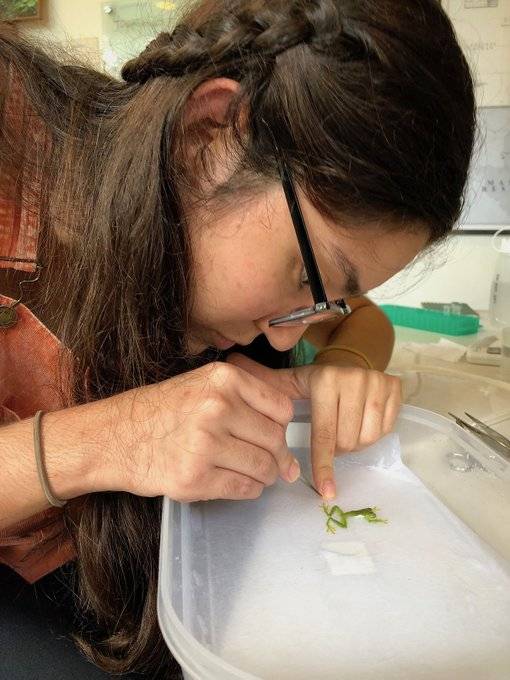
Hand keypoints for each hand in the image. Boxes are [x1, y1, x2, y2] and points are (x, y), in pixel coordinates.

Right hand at [95, 362, 299, 501]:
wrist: (112, 437)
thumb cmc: (160, 411)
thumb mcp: (201, 384)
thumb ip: (244, 399)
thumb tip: (287, 434)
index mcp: (223, 378)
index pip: (280, 407)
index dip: (281, 426)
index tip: (275, 437)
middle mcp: (217, 407)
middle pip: (275, 439)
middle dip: (278, 457)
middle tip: (273, 464)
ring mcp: (205, 443)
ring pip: (262, 466)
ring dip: (265, 476)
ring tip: (255, 475)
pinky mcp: (195, 477)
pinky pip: (243, 488)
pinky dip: (248, 491)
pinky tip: (239, 484)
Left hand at [226, 354, 401, 499]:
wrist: (353, 358)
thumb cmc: (318, 380)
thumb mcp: (290, 382)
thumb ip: (262, 384)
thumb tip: (230, 364)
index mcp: (324, 380)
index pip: (324, 434)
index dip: (323, 465)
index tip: (325, 491)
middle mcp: (353, 379)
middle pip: (347, 441)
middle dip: (337, 448)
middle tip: (330, 436)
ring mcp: (377, 383)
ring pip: (367, 438)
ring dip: (355, 443)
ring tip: (344, 428)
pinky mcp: (395, 390)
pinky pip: (385, 430)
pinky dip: (373, 434)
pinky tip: (362, 421)